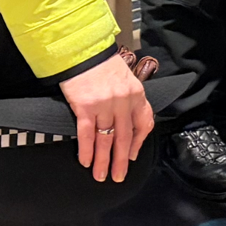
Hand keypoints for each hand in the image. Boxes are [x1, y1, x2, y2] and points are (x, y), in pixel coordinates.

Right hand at [60, 52, 154, 180]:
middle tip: (118, 177)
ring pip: (105, 139)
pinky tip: (86, 162)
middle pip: (124, 137)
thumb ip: (128, 99)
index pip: (143, 123)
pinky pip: (87, 134)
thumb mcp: (124, 79)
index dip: (138, 143)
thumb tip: (126, 121)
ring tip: (101, 176)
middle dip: (121, 160)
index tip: (132, 156)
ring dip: (103, 161)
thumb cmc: (102, 65)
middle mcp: (122, 101)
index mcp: (136, 94)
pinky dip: (87, 150)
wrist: (82, 49)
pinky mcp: (85, 106)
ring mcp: (104, 104)